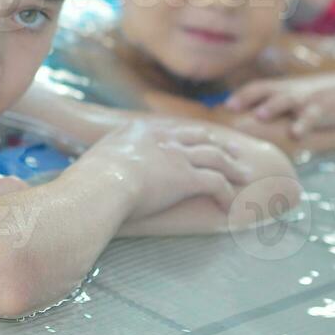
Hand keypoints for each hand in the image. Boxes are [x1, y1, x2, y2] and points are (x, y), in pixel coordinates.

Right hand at [86, 120, 245, 219]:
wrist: (100, 185)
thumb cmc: (89, 179)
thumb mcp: (96, 160)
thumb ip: (106, 160)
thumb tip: (96, 172)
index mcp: (140, 130)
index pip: (174, 129)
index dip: (192, 136)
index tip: (201, 140)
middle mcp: (162, 138)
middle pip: (200, 137)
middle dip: (220, 144)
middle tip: (234, 151)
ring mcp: (177, 156)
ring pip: (215, 157)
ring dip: (232, 167)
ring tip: (245, 176)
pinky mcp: (187, 177)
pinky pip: (216, 183)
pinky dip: (226, 194)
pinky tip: (231, 205)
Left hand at [224, 74, 334, 136]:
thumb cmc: (308, 99)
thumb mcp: (287, 98)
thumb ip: (266, 107)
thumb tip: (240, 124)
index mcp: (277, 89)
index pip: (254, 88)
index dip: (239, 96)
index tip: (224, 105)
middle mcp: (287, 92)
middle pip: (264, 91)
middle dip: (247, 97)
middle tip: (230, 107)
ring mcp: (304, 99)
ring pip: (286, 100)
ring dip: (272, 106)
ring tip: (260, 114)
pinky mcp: (322, 108)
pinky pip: (311, 116)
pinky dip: (303, 124)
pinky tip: (296, 134)